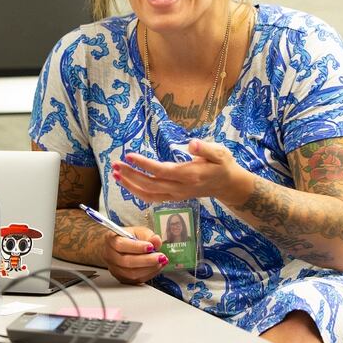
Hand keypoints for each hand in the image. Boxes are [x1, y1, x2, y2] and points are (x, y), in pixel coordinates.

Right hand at [102, 226, 166, 283]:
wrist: (115, 248)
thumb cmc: (126, 238)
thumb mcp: (137, 231)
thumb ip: (147, 235)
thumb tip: (156, 241)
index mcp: (112, 240)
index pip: (122, 245)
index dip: (137, 247)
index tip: (151, 246)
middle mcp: (111, 256)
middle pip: (127, 262)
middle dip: (147, 260)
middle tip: (160, 257)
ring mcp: (116, 269)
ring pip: (132, 273)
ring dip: (150, 268)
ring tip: (161, 261)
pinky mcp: (122, 278)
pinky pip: (136, 280)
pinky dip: (149, 274)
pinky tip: (157, 267)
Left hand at [112, 139, 243, 203]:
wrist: (227, 184)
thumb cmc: (223, 165)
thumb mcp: (220, 153)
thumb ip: (206, 149)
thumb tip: (191, 144)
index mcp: (190, 175)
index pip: (162, 171)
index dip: (144, 165)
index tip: (129, 156)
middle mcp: (180, 188)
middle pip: (151, 185)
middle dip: (131, 176)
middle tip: (115, 164)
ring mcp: (176, 195)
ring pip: (149, 194)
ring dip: (130, 185)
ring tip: (115, 174)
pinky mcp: (173, 197)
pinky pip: (152, 197)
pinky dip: (137, 192)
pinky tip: (126, 182)